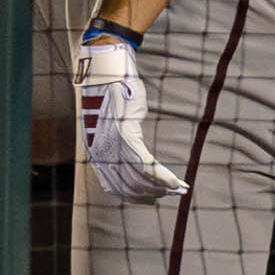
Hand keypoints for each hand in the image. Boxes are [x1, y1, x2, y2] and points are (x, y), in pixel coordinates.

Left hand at [74, 40, 186, 201]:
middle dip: (154, 194)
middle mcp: (102, 154)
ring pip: (140, 178)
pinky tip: (174, 181)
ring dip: (162, 187)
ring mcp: (113, 146)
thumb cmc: (114, 101)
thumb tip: (137, 167)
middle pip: (131, 186)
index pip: (117, 188)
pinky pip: (146, 164)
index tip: (156, 199)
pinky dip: (162, 175)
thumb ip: (119, 150)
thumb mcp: (112, 130)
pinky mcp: (126, 136)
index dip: (139, 197)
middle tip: (174, 194)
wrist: (108, 76)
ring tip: (178, 188)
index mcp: (97, 156)